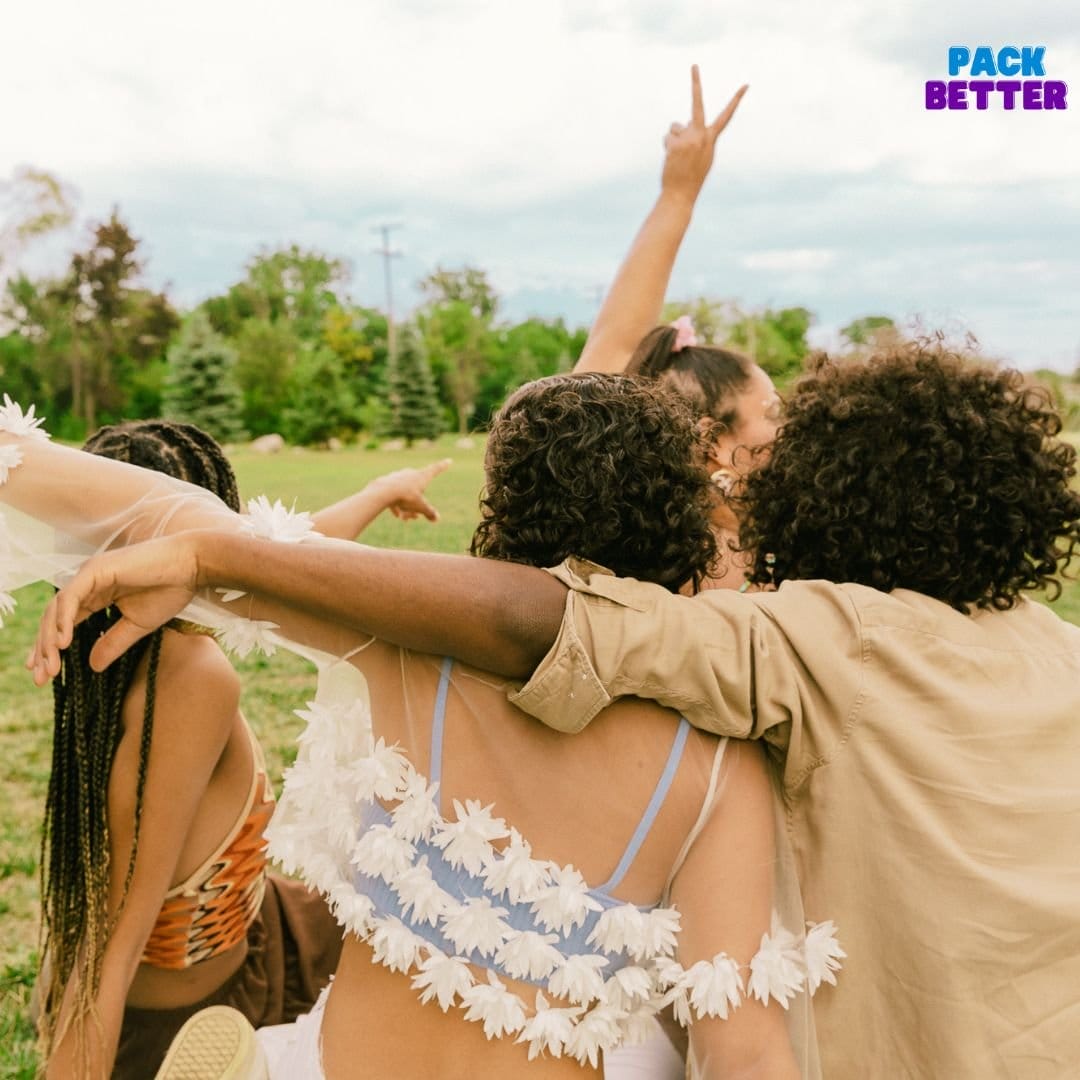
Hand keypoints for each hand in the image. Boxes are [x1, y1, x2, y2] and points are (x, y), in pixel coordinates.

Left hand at [28, 533, 201, 683]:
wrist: (192, 566)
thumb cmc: (170, 590)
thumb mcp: (138, 625)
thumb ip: (113, 642)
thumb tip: (92, 666)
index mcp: (95, 594)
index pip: (64, 622)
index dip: (50, 647)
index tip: (44, 674)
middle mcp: (87, 583)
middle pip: (53, 618)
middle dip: (44, 648)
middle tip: (41, 677)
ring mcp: (89, 574)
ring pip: (57, 609)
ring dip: (49, 639)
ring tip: (49, 666)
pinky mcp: (96, 570)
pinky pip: (71, 597)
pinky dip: (64, 619)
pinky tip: (62, 642)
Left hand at [368, 459, 451, 521]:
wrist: (383, 492)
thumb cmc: (405, 497)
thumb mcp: (420, 507)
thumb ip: (429, 512)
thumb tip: (436, 519)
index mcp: (422, 476)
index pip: (435, 469)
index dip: (443, 466)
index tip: (449, 460)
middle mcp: (410, 473)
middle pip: (418, 489)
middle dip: (417, 503)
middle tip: (415, 517)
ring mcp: (398, 476)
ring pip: (405, 493)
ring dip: (406, 506)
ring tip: (404, 518)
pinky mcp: (387, 481)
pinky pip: (394, 493)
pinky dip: (397, 504)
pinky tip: (396, 514)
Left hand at [661, 65, 747, 202]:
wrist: (681, 194)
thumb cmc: (691, 177)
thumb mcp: (701, 156)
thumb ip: (697, 138)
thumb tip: (681, 123)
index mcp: (712, 139)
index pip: (726, 116)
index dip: (736, 101)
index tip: (746, 85)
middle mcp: (702, 136)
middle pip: (697, 104)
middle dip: (696, 83)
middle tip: (694, 65)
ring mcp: (689, 138)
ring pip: (675, 127)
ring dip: (673, 139)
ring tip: (677, 157)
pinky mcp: (676, 143)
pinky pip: (668, 137)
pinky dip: (667, 147)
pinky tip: (671, 160)